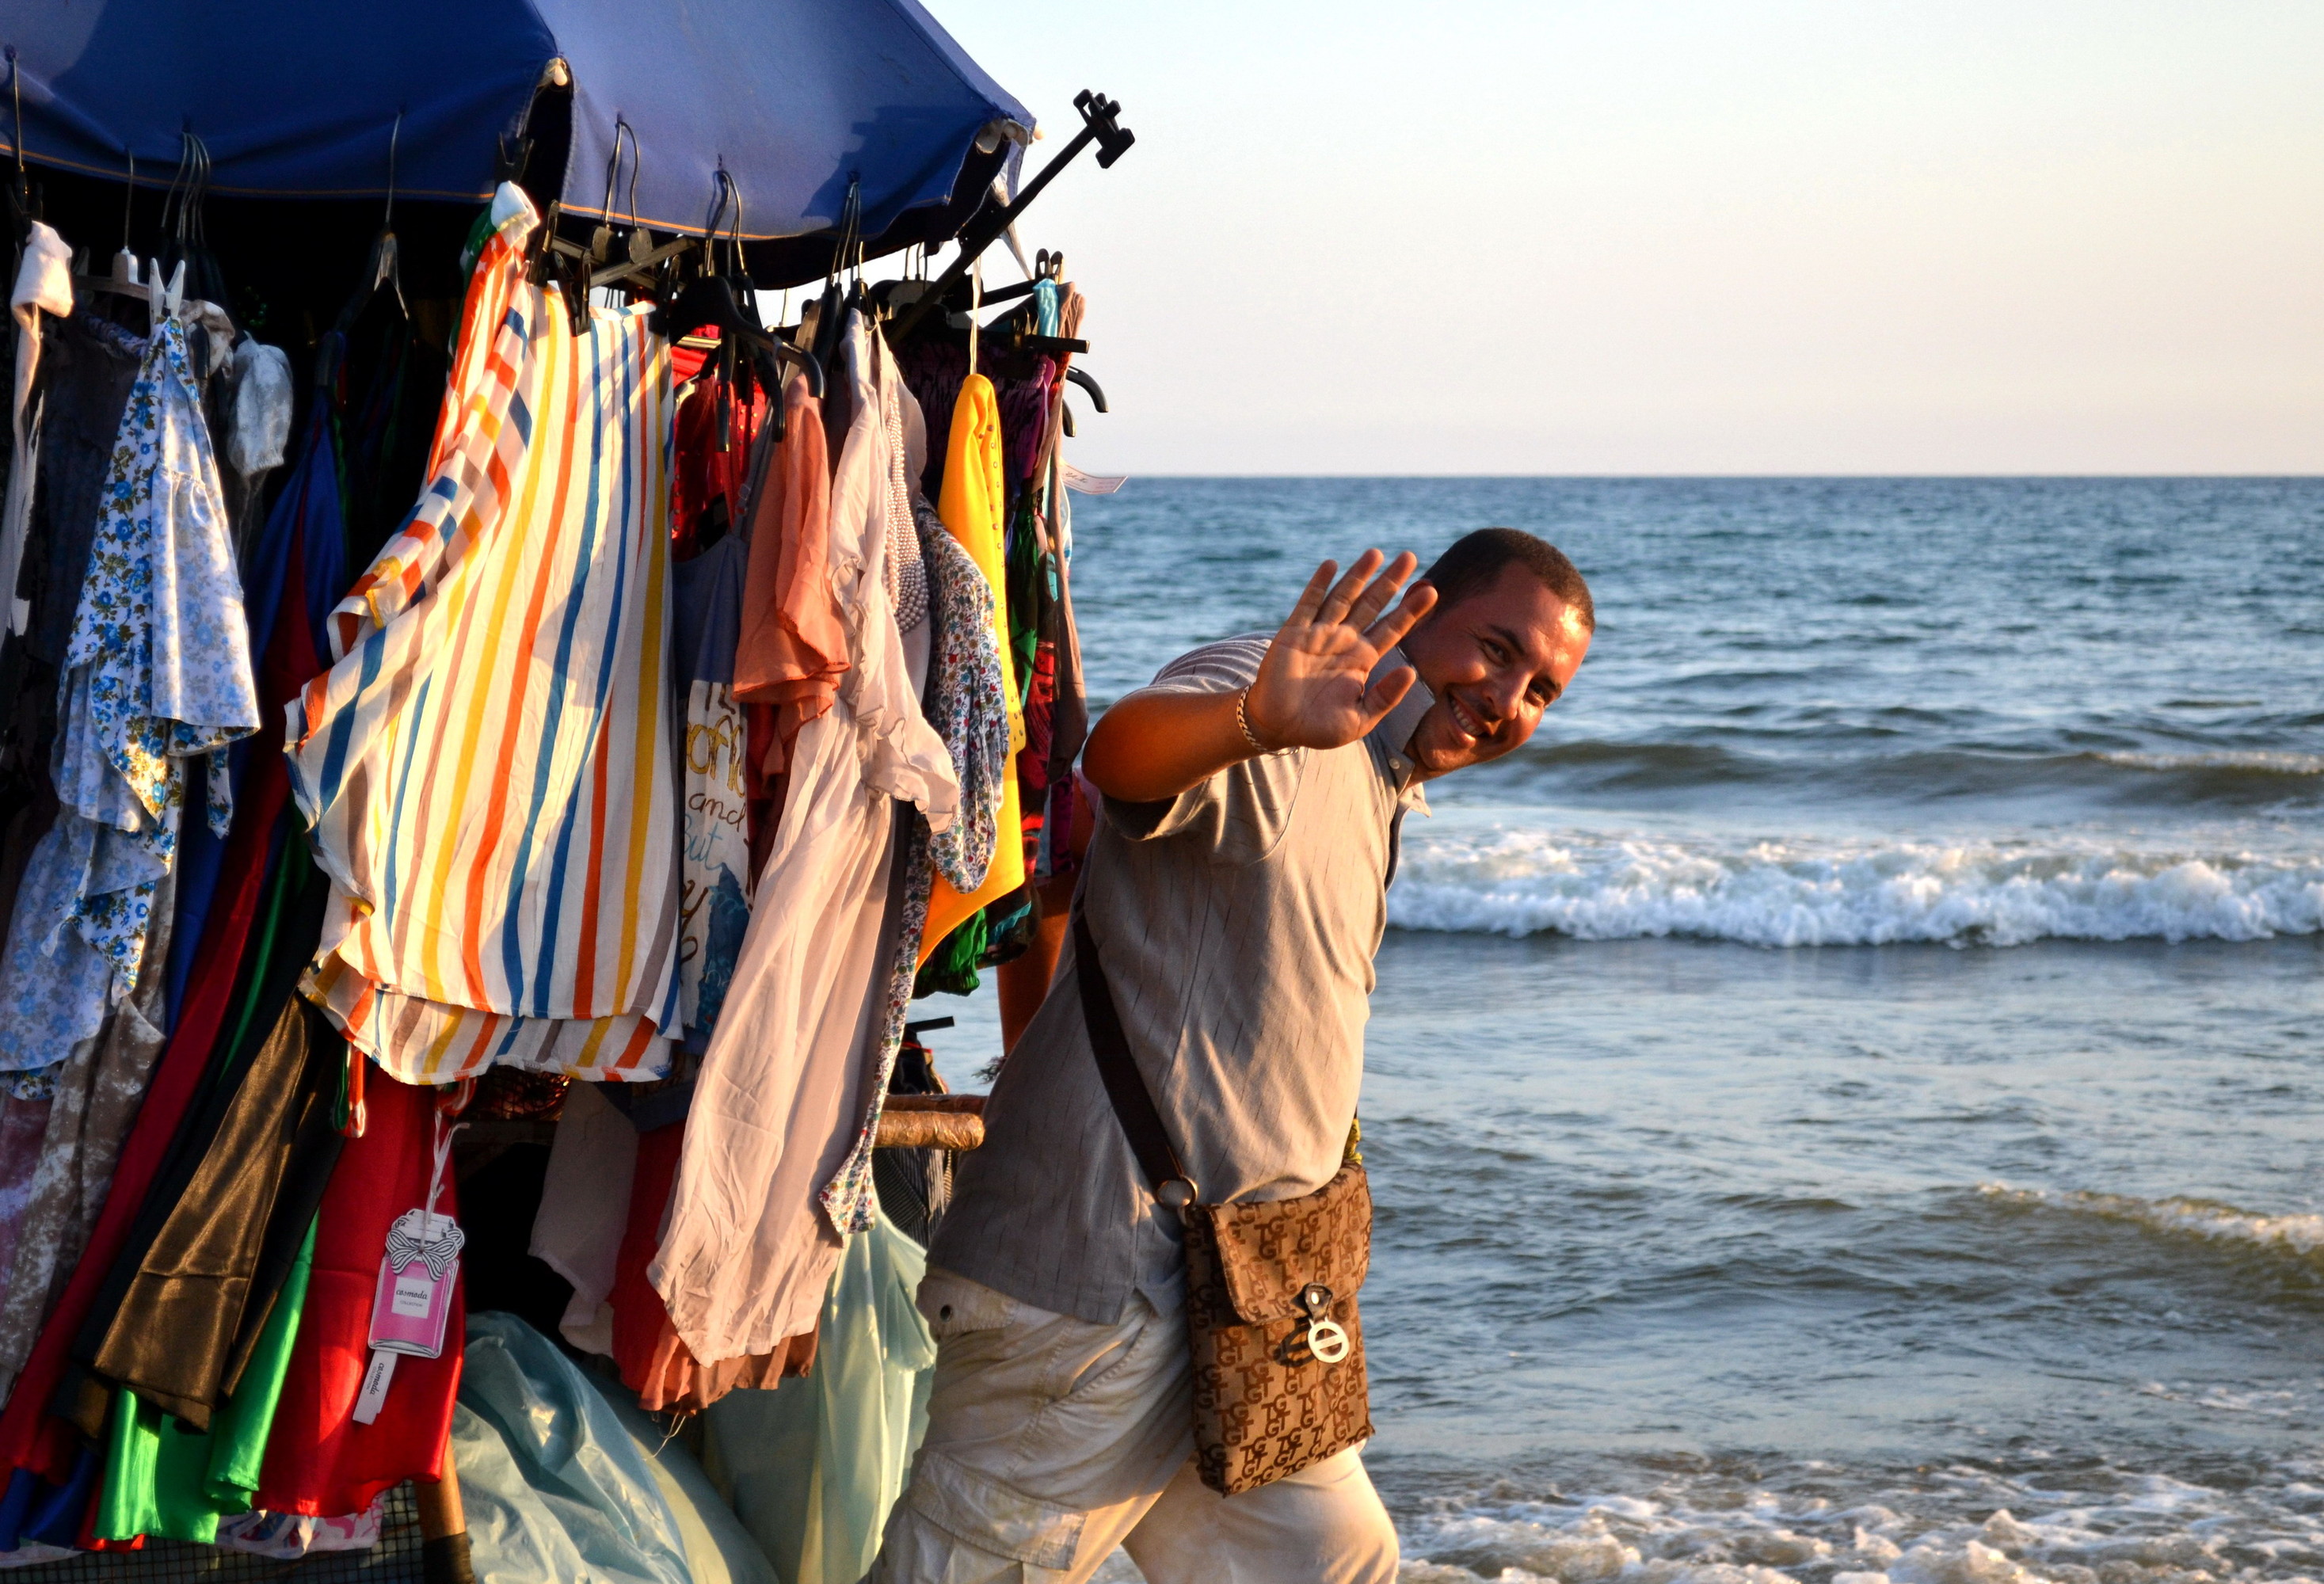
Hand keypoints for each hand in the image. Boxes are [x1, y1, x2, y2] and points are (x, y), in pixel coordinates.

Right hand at [1244, 551, 1438, 751]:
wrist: (1277, 728)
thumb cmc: (1319, 728)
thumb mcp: (1360, 720)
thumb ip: (1385, 697)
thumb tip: (1411, 671)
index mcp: (1362, 660)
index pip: (1393, 629)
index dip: (1410, 610)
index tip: (1431, 591)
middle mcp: (1344, 641)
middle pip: (1372, 604)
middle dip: (1390, 582)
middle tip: (1409, 557)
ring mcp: (1319, 634)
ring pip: (1344, 597)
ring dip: (1359, 575)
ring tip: (1376, 553)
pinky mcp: (1294, 634)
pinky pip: (1309, 604)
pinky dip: (1319, 584)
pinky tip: (1332, 565)